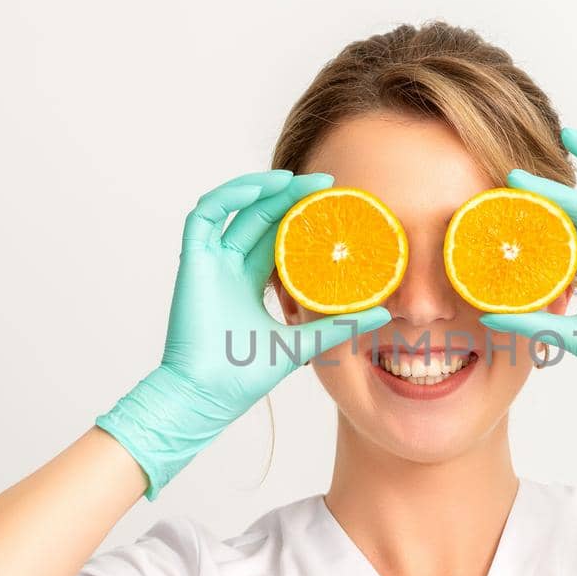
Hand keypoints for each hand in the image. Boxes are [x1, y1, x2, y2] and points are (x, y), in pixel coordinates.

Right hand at [97, 170, 388, 498]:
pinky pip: (205, 217)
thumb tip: (384, 312)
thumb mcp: (304, 343)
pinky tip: (259, 189)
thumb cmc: (246, 376)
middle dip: (289, 196)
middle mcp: (229, 267)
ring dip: (261, 189)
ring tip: (293, 180)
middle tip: (324, 182)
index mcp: (251, 283)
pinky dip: (228, 197)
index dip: (301, 215)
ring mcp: (210, 263)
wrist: (208, 395)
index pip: (277, 237)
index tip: (333, 201)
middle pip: (260, 218)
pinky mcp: (192, 262)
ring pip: (234, 209)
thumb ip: (339, 325)